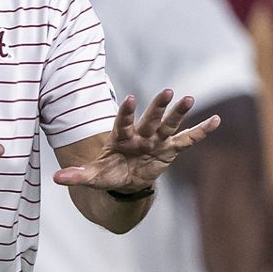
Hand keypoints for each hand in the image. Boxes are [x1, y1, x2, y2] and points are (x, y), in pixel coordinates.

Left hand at [52, 89, 219, 191]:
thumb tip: (56, 178)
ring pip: (169, 124)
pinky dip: (201, 131)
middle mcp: (141, 134)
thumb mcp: (93, 176)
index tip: (130, 98)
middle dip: (158, 106)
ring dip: (179, 113)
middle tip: (167, 91)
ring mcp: (157, 140)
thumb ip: (77, 175)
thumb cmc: (108, 172)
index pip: (123, 122)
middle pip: (150, 118)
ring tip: (189, 98)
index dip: (127, 111)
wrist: (124, 179)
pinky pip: (188, 140)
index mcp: (121, 137)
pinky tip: (216, 121)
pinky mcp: (170, 149)